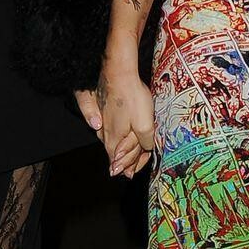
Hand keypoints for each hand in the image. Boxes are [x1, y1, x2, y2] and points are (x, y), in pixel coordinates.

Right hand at [92, 57, 154, 179]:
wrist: (118, 74)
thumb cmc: (131, 99)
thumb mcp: (144, 125)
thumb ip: (144, 142)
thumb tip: (146, 150)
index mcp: (115, 140)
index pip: (120, 161)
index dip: (129, 168)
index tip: (132, 174)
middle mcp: (105, 133)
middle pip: (115, 153)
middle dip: (124, 162)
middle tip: (129, 171)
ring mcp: (102, 122)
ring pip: (111, 141)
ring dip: (119, 150)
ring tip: (124, 157)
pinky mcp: (103, 111)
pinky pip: (109, 130)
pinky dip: (116, 137)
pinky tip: (117, 135)